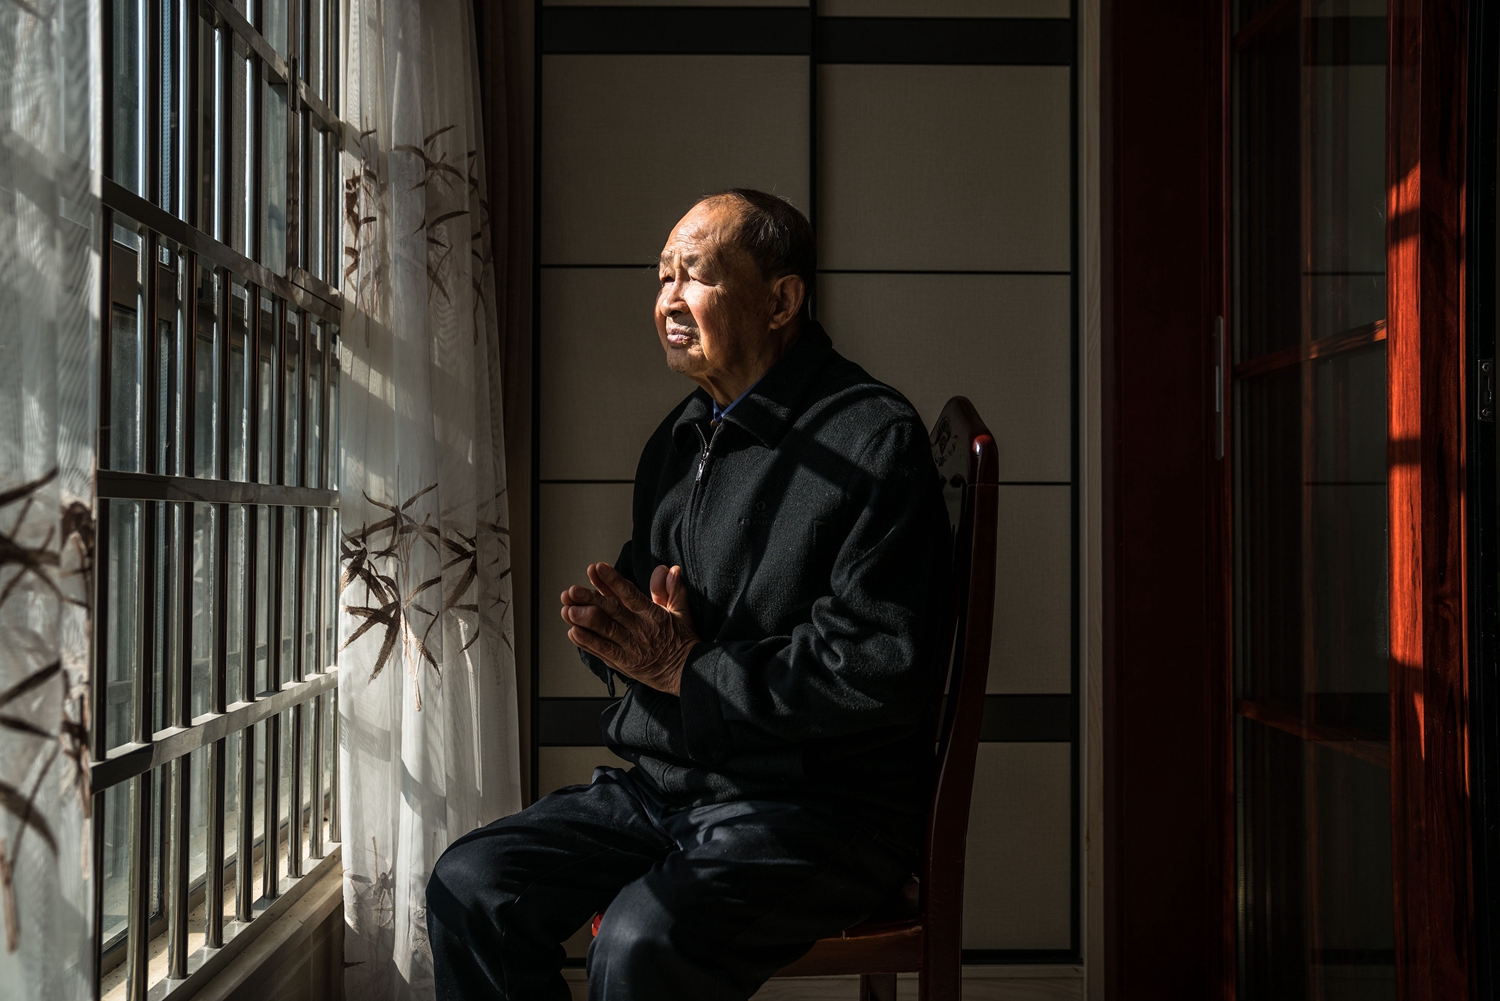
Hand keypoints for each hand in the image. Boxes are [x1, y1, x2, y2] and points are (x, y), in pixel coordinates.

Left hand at [559, 562, 698, 694]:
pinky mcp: (624, 664)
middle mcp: (640, 631)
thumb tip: (670, 569)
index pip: (630, 595)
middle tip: (572, 590)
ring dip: (584, 621)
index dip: (613, 581)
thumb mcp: (682, 612)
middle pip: (612, 612)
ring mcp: (631, 648)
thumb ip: (673, 589)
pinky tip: (573, 633)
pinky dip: (588, 643)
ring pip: (605, 632)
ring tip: (567, 610)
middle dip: (590, 599)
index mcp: (653, 615)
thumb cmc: (683, 641)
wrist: (688, 673)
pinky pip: (603, 652)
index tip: (597, 568)